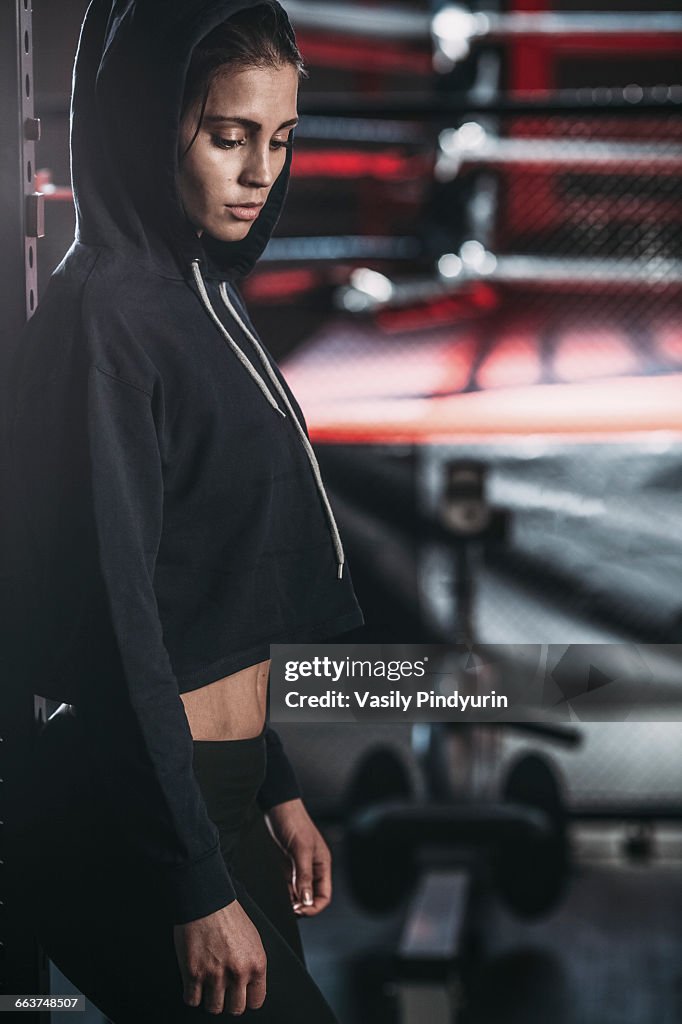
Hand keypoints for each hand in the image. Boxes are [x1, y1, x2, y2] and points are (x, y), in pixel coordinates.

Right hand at [173, 899, 265, 1015]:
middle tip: (222, 990)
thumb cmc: (228, 915)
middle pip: (235, 1009)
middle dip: (228, 1001)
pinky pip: (192, 1000)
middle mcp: (238, 972)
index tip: (239, 995)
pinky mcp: (193, 973)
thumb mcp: (253, 939)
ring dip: (209, 998)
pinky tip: (194, 981)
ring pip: (213, 1008)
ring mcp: (215, 975)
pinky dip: (191, 994)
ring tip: (207, 984)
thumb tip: (250, 986)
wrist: (206, 900)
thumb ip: (252, 965)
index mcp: (257, 964)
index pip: (256, 1001)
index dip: (246, 999)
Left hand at [264, 798, 331, 916]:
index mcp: (322, 864)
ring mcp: (299, 868)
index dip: (314, 906)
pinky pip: (289, 887)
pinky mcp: (286, 866)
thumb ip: (304, 876)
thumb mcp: (301, 849)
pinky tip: (279, 896)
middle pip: (312, 897)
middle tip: (291, 909)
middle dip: (304, 906)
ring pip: (300, 894)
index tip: (301, 910)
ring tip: (285, 904)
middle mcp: (313, 868)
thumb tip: (306, 900)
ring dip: (293, 902)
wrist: (278, 808)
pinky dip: (285, 894)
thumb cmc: (294, 822)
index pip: (324, 895)